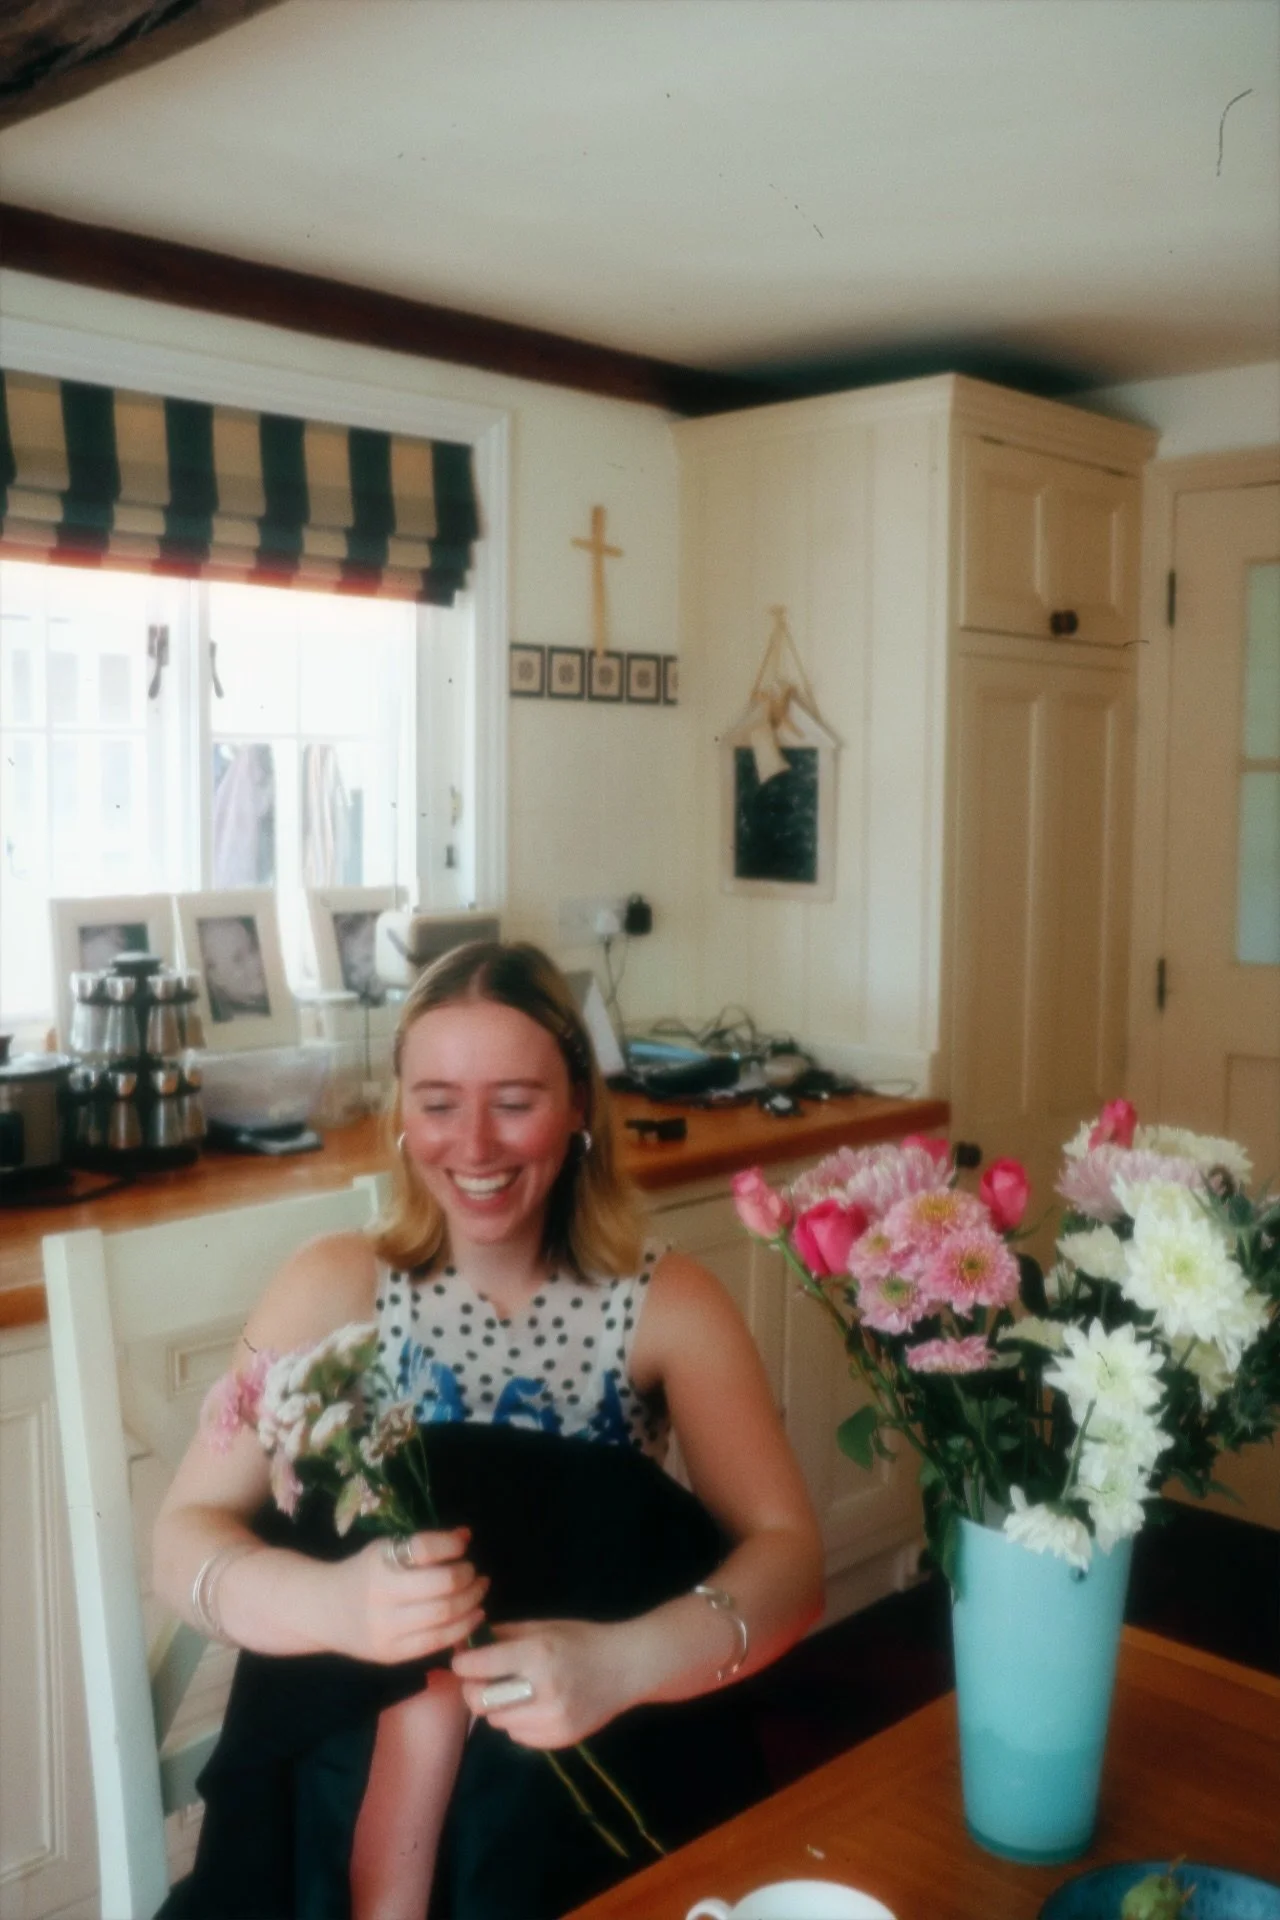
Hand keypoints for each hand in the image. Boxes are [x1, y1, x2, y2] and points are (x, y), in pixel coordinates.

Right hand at [324, 1528, 487, 1664]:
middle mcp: (382, 1597)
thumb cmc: (362, 1574)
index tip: (463, 1545)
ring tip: (479, 1591)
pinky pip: (437, 1642)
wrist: (324, 1612)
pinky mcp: (393, 1654)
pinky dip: (463, 1628)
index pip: (424, 1549)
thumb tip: (466, 1536)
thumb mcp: (384, 1550)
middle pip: (442, 1586)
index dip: (451, 1545)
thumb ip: (423, 1544)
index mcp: (379, 1563)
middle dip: (468, 1577)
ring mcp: (387, 1630)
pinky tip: (474, 1616)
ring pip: (445, 1617)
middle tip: (475, 1572)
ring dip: (472, 1602)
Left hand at [452, 1618, 635, 1747]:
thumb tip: (462, 1644)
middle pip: (480, 1701)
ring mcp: (552, 1719)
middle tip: (481, 1680)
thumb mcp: (543, 1627)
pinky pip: (518, 1736)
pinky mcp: (560, 1740)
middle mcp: (543, 1689)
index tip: (463, 1661)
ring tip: (515, 1692)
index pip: (479, 1665)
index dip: (463, 1663)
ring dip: (497, 1707)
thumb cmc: (581, 1640)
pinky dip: (517, 1723)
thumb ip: (502, 1636)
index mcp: (537, 1653)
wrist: (627, 1667)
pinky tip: (534, 1706)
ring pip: (497, 1722)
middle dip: (473, 1689)